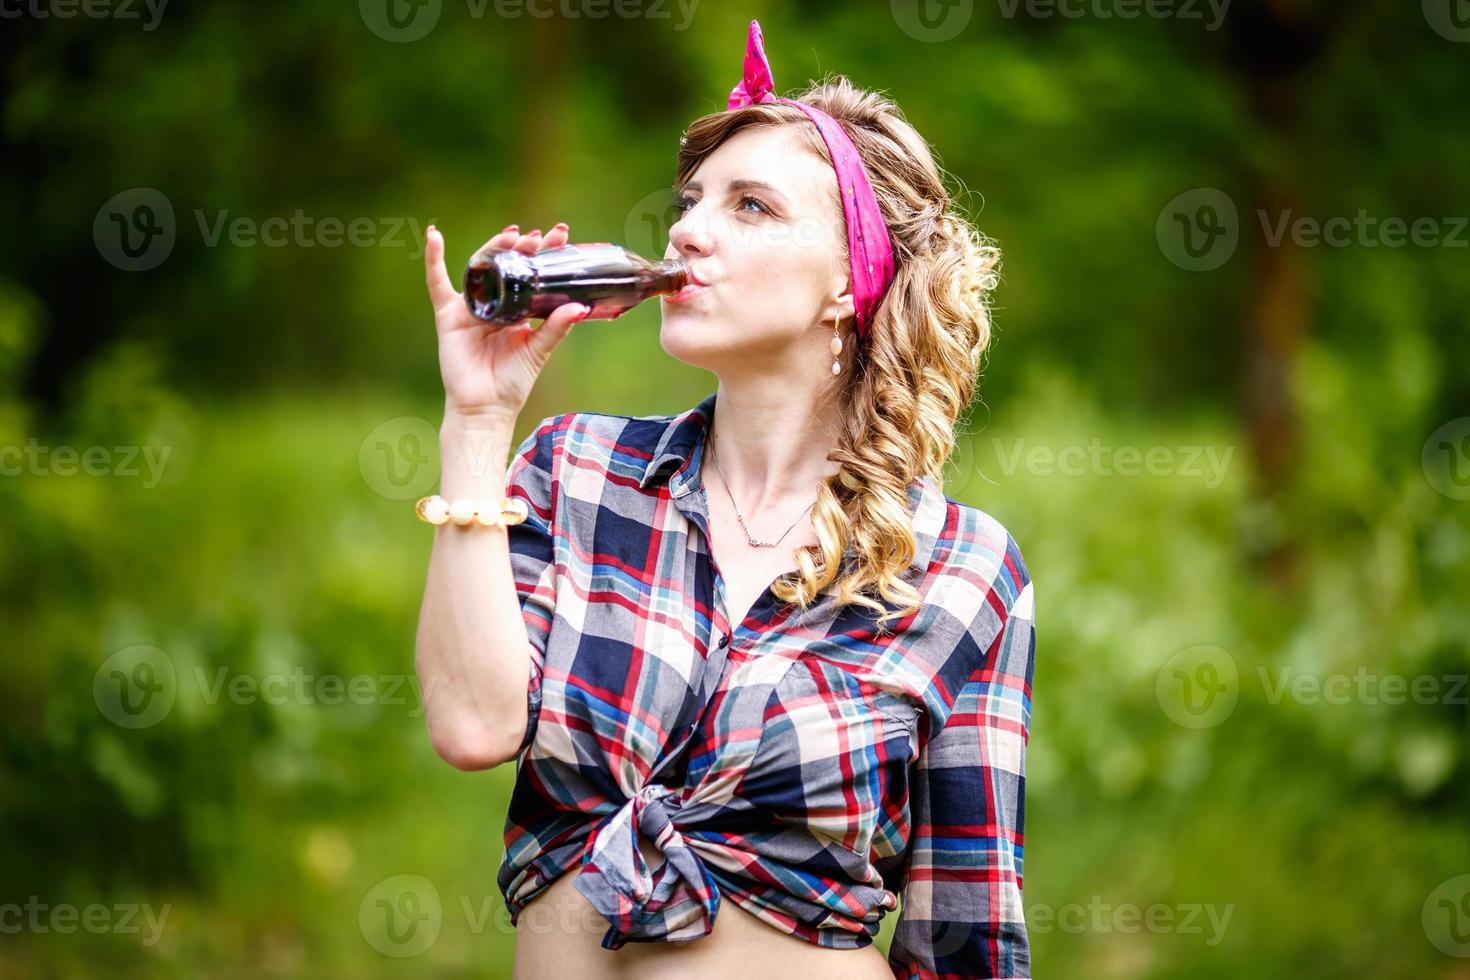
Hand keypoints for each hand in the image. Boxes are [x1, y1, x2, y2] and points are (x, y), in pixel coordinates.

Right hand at [423, 222, 588, 421]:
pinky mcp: (449, 314)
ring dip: (492, 248)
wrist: (485, 407)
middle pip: (507, 266)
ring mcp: (471, 307)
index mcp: (517, 311)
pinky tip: (433, 236)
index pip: (532, 275)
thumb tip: (580, 307)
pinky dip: (433, 259)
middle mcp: (494, 305)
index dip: (544, 254)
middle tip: (537, 235)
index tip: (560, 235)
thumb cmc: (512, 382)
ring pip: (480, 269)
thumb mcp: (539, 351)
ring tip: (510, 236)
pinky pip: (437, 283)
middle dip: (522, 248)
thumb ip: (557, 328)